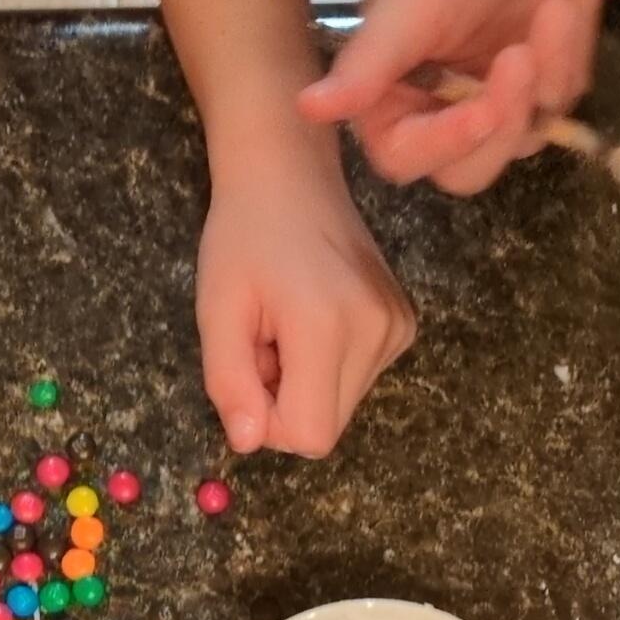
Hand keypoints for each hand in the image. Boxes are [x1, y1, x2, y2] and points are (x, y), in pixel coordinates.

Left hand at [197, 141, 417, 456]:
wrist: (289, 175)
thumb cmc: (243, 236)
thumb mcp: (216, 309)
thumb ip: (228, 383)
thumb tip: (248, 444)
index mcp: (327, 325)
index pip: (310, 435)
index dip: (269, 423)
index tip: (249, 373)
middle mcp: (377, 329)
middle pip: (329, 427)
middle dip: (286, 401)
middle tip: (265, 343)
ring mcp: (398, 326)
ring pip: (342, 406)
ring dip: (305, 382)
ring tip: (287, 325)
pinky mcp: (404, 324)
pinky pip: (359, 379)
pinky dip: (327, 364)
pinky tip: (312, 317)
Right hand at [295, 0, 607, 193]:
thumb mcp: (407, 1)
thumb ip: (365, 65)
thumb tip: (306, 109)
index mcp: (392, 90)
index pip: (405, 155)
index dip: (442, 145)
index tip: (481, 111)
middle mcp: (443, 105)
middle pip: (469, 171)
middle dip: (501, 121)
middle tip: (518, 58)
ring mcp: (500, 98)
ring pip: (523, 139)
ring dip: (540, 70)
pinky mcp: (549, 81)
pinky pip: (561, 99)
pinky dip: (562, 48)